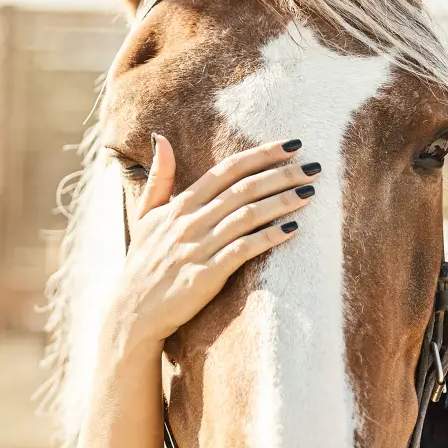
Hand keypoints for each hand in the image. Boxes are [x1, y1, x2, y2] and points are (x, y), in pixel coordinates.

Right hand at [107, 134, 317, 352]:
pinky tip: (293, 229)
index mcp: (180, 205)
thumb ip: (159, 177)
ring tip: (310, 192)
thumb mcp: (146, 215)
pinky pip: (243, 250)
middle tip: (313, 166)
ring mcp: (198, 248)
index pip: (226, 171)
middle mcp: (190, 221)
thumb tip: (160, 137)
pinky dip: (268, 237)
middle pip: (243, 189)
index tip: (290, 145)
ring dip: (281, 202)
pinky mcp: (206, 275)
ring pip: (247, 216)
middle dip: (281, 175)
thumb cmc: (144, 262)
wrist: (133, 311)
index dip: (260, 155)